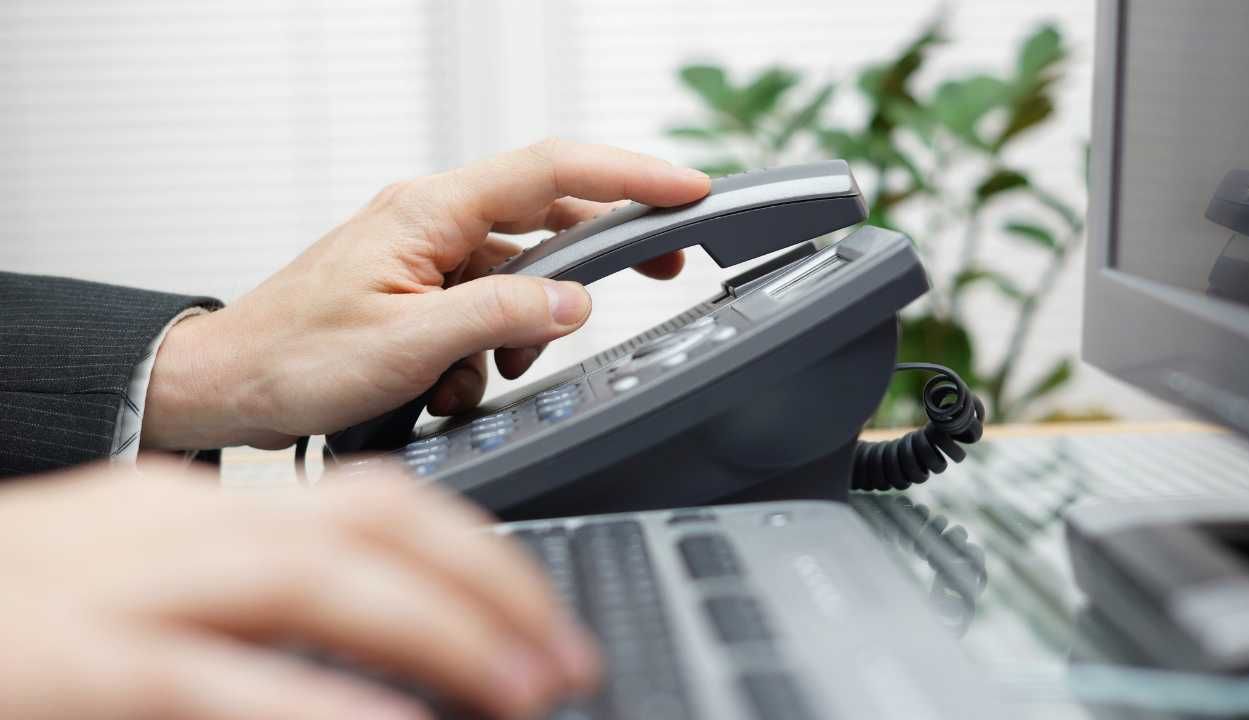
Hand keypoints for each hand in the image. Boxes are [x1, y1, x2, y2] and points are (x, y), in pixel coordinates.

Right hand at [0, 460, 598, 719]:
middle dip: (488, 585)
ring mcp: (121, 588)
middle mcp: (173, 526)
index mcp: (195, 508)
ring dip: (439, 633)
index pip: (372, 499)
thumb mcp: (143, 583)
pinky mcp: (72, 667)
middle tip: (562, 655)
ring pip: (312, 578)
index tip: (536, 608)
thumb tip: (377, 638)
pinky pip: (215, 680)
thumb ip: (255, 599)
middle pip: (369, 522)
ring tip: (522, 689)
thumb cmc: (11, 612)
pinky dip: (320, 705)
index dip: (474, 552)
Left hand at [142, 139, 709, 449]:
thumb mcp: (407, 344)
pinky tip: (449, 383)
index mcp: (430, 211)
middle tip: (663, 272)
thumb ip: (500, 315)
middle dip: (602, 254)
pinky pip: (485, 308)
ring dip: (526, 326)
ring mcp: (425, 256)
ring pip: (519, 276)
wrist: (228, 388)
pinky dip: (487, 348)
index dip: (629, 176)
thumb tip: (575, 302)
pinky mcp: (419, 292)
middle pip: (549, 218)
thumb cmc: (292, 359)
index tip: (688, 189)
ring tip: (486, 371)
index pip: (552, 171)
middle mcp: (432, 221)